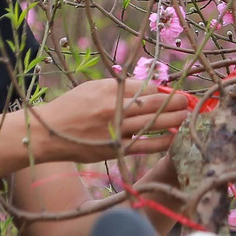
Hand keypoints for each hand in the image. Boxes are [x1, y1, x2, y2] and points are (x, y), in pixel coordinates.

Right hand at [25, 79, 191, 163]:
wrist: (47, 133)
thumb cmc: (70, 108)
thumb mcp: (91, 88)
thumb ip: (117, 87)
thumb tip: (145, 87)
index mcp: (109, 90)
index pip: (145, 87)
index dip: (163, 90)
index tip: (173, 92)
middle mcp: (114, 108)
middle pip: (154, 104)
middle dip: (175, 102)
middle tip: (189, 101)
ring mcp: (116, 130)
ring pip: (153, 123)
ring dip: (174, 120)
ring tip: (187, 116)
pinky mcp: (115, 149)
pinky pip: (145, 145)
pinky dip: (162, 141)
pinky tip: (174, 137)